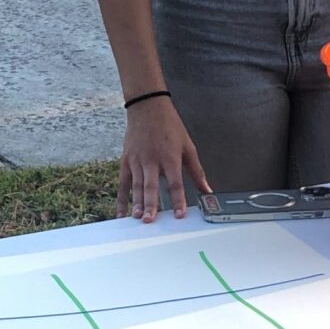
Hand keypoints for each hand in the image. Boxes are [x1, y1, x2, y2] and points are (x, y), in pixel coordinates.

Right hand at [118, 97, 210, 221]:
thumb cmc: (170, 127)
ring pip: (136, 185)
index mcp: (170, 157)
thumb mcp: (188, 147)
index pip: (175, 182)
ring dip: (136, 203)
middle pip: (151, 185)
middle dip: (151, 204)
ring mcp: (137, 161)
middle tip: (150, 220)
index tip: (179, 215)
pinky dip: (121, 198)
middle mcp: (152, 160)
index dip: (178, 199)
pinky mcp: (126, 161)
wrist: (147, 108)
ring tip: (138, 218)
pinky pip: (123, 183)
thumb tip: (208, 190)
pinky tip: (122, 212)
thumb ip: (197, 171)